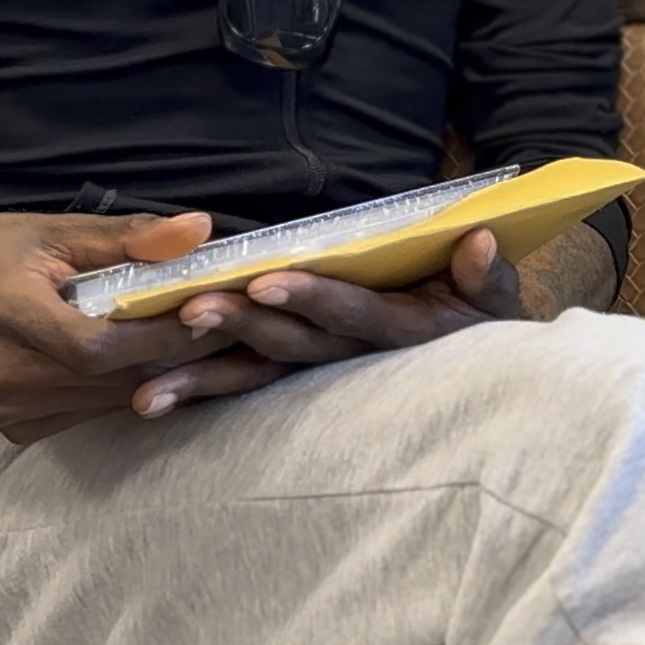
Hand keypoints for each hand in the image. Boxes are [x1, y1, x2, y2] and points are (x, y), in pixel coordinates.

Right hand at [0, 210, 269, 442]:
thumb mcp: (53, 230)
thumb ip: (127, 237)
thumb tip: (199, 230)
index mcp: (5, 311)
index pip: (94, 345)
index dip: (157, 337)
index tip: (209, 313)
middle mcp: (0, 370)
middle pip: (108, 379)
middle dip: (176, 354)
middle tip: (231, 328)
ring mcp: (4, 408)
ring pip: (106, 402)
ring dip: (162, 376)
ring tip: (209, 344)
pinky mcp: (13, 427)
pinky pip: (89, 414)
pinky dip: (128, 390)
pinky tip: (158, 366)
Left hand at [133, 226, 546, 415]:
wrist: (483, 389)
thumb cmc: (485, 323)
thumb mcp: (498, 298)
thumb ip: (488, 276)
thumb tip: (480, 241)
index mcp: (400, 329)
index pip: (351, 311)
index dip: (311, 297)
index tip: (267, 280)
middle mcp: (353, 357)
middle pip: (290, 345)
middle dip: (241, 328)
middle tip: (188, 312)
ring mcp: (323, 375)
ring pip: (258, 375)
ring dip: (204, 379)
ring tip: (146, 391)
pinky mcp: (298, 381)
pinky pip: (246, 388)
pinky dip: (202, 393)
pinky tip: (152, 403)